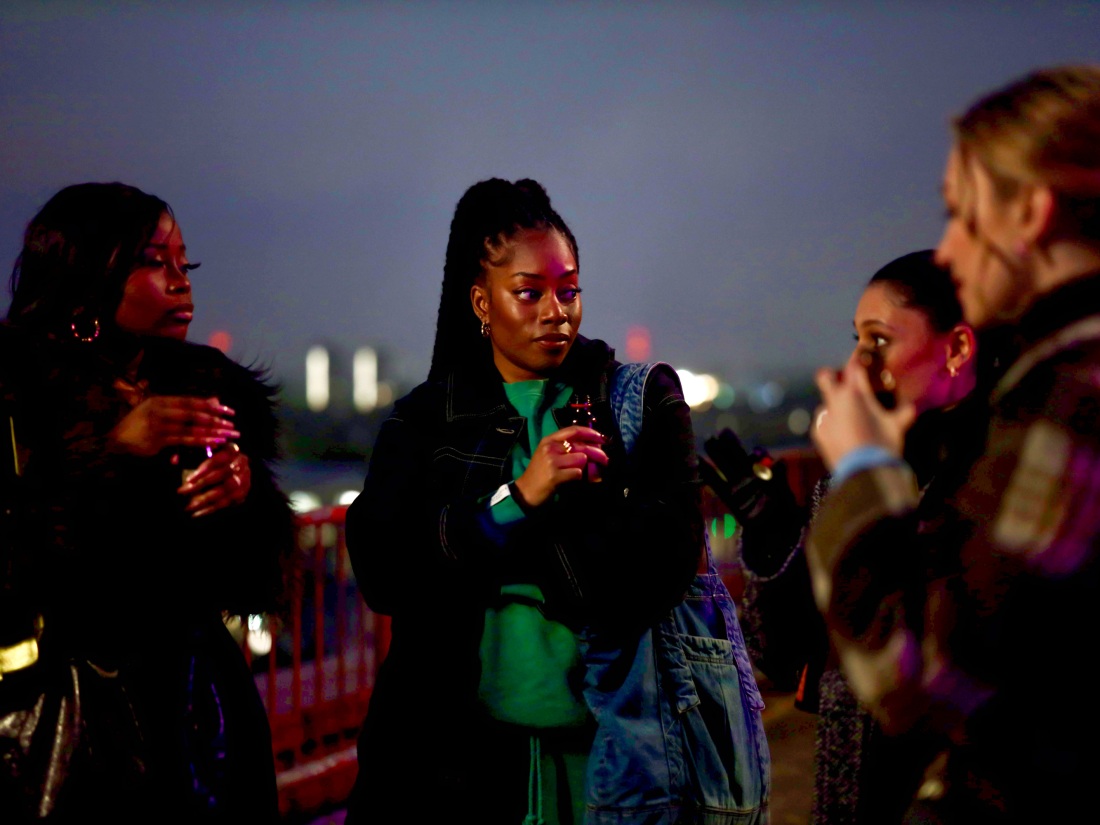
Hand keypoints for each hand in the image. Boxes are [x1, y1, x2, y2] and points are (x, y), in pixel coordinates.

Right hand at [109, 396, 239, 456]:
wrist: (114, 441)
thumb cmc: (140, 426)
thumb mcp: (160, 411)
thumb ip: (185, 406)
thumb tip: (214, 400)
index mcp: (160, 400)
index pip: (191, 401)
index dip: (211, 406)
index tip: (229, 411)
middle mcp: (159, 410)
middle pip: (194, 414)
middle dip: (216, 420)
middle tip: (233, 425)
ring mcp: (157, 425)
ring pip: (191, 428)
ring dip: (212, 432)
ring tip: (229, 435)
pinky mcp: (157, 440)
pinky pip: (183, 440)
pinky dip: (200, 441)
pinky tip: (213, 442)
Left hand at [178, 442, 250, 517]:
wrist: (238, 468)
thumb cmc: (215, 458)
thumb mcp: (205, 452)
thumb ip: (189, 453)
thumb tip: (174, 460)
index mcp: (231, 450)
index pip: (218, 459)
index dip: (204, 469)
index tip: (188, 479)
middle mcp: (241, 464)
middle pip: (221, 475)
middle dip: (200, 485)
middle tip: (182, 491)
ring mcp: (244, 479)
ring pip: (224, 491)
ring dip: (204, 499)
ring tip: (188, 506)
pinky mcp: (243, 493)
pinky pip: (226, 503)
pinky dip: (210, 509)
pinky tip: (196, 513)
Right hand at [513, 425, 608, 507]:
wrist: (525, 492)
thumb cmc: (539, 474)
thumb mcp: (549, 455)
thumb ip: (566, 447)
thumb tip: (592, 445)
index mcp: (548, 440)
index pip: (573, 430)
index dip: (590, 432)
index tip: (601, 437)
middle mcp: (550, 447)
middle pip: (580, 445)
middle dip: (597, 452)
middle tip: (605, 459)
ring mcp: (552, 461)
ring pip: (581, 459)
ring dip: (585, 467)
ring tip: (582, 472)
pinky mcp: (555, 475)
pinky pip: (577, 473)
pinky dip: (578, 477)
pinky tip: (572, 480)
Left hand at [811, 360, 915, 470]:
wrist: (864, 470)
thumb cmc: (883, 443)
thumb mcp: (897, 426)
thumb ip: (904, 412)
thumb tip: (911, 407)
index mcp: (855, 393)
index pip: (853, 366)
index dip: (857, 359)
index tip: (860, 356)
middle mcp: (835, 400)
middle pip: (825, 376)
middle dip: (832, 376)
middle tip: (843, 385)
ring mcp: (824, 416)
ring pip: (825, 403)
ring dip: (835, 408)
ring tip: (848, 422)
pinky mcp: (817, 431)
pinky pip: (823, 422)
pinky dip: (831, 425)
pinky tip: (841, 436)